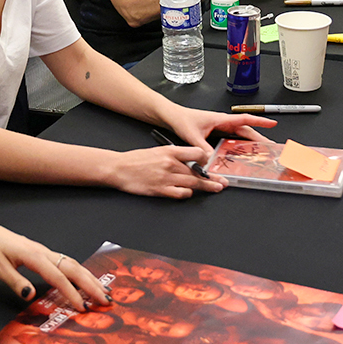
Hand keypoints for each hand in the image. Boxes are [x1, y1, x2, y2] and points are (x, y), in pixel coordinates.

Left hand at [0, 211, 111, 310]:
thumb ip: (16, 282)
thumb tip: (32, 296)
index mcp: (33, 255)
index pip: (58, 276)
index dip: (71, 293)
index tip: (82, 308)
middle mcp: (42, 251)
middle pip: (73, 267)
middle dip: (91, 284)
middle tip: (106, 299)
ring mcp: (43, 251)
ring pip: (71, 263)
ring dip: (88, 277)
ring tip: (102, 291)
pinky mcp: (40, 252)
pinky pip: (64, 262)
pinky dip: (78, 272)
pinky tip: (84, 279)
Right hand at [107, 146, 224, 197]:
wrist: (119, 168)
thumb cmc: (136, 160)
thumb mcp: (157, 150)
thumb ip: (175, 155)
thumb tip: (191, 160)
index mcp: (170, 151)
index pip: (196, 153)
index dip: (207, 159)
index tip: (212, 163)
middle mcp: (170, 164)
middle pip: (198, 171)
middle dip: (213, 177)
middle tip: (223, 181)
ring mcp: (166, 178)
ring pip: (193, 183)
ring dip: (207, 187)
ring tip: (216, 188)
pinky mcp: (161, 190)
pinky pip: (181, 193)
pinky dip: (187, 193)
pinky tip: (189, 192)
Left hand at [164, 107, 275, 151]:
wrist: (172, 117)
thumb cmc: (182, 119)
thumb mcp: (192, 136)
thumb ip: (202, 148)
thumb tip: (211, 160)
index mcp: (221, 119)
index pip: (244, 120)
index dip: (259, 122)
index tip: (272, 124)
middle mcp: (222, 123)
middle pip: (245, 130)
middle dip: (259, 137)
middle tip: (270, 146)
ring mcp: (220, 128)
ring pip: (239, 135)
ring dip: (250, 142)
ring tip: (260, 151)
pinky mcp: (216, 133)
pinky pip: (231, 140)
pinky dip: (238, 146)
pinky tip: (241, 154)